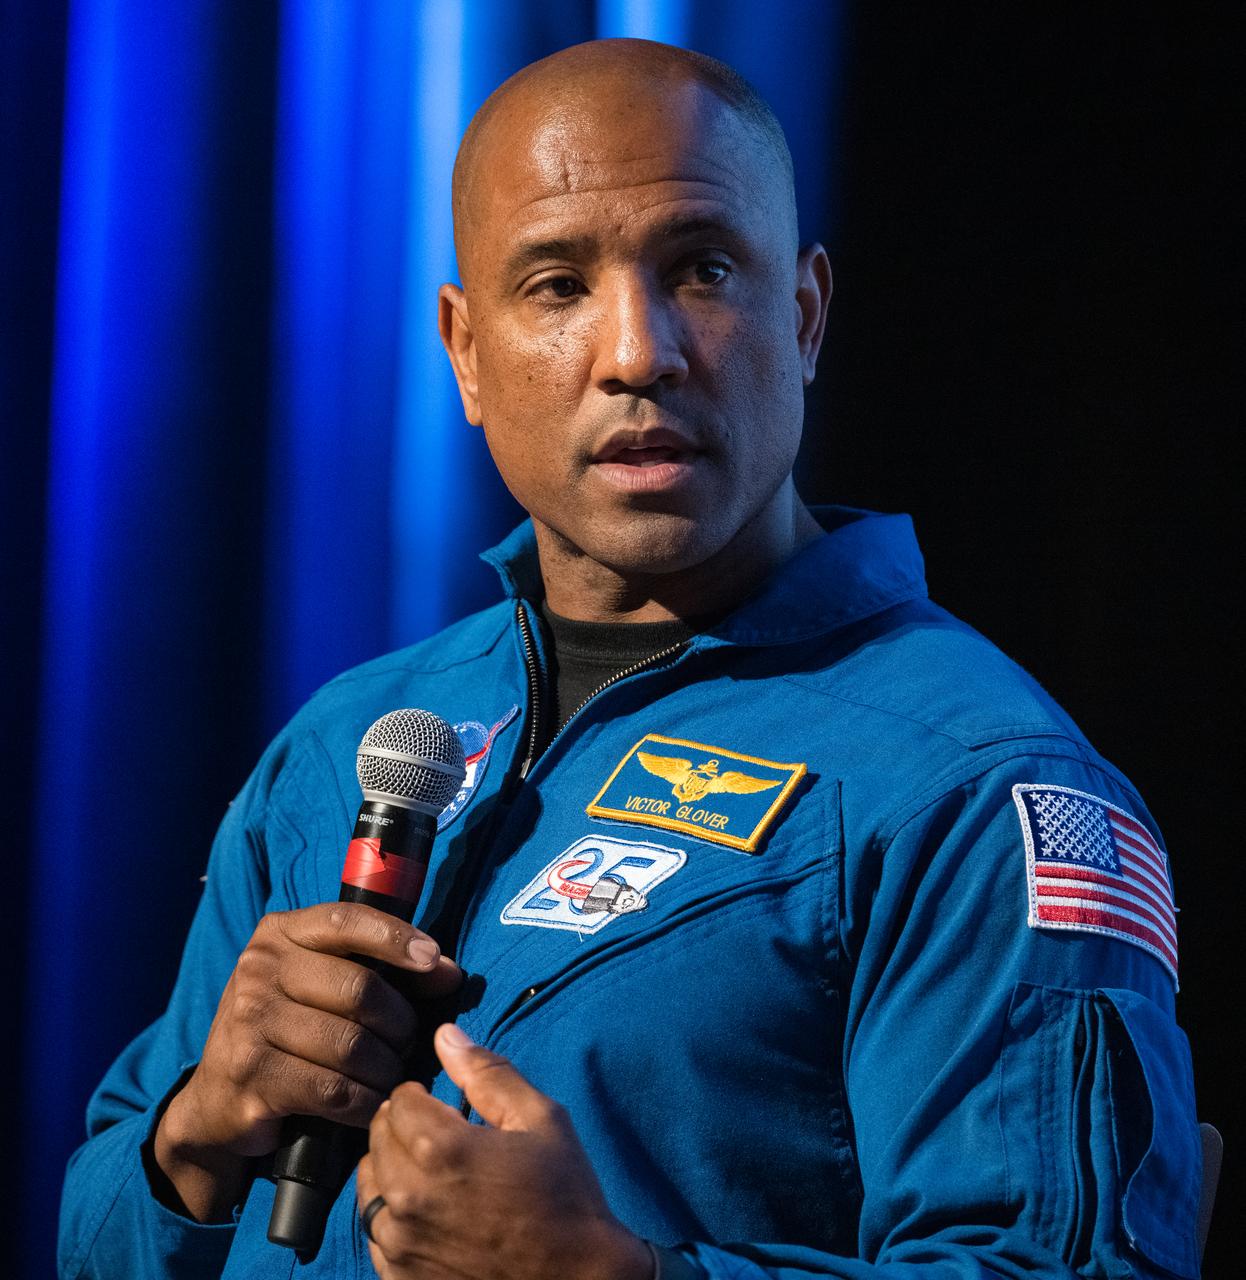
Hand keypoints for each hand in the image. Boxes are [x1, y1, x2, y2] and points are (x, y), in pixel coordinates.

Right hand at [154, 903, 461, 1220]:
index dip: (396, 938)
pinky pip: (333, 1090)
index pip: (346, 921)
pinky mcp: (252, 1077)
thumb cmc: (288, 1028)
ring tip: (391, 1074)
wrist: (216, 1100)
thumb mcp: (322, 983)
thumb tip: (447, 971)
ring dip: (386, 1067)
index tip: (433, 960)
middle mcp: (259, 971)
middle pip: (359, 989)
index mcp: (279, 934)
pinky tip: (372, 1102)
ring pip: (352, 1045)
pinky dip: (365, 1100)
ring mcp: (250, 1024)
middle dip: (400, 1021)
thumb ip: (380, 968)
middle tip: (408, 1042)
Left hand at [357, 1024, 652, 1279]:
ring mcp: (401, 1244)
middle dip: (403, 1125)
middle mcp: (409, 1196)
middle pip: (378, 1137)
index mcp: (442, 1149)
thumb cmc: (565, 1196)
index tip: (443, 1102)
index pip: (398, 1100)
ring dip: (391, 1167)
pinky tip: (425, 1210)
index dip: (421, 1093)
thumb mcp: (540, 1119)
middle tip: (438, 1131)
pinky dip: (391, 1213)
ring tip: (429, 1169)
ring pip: (368, 1184)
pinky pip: (374, 1232)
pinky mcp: (401, 1278)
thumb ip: (488, 1073)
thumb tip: (445, 1035)